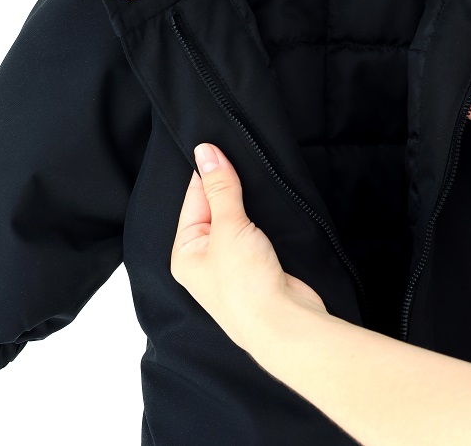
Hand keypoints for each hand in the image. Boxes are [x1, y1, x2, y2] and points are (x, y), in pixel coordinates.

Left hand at [170, 142, 327, 354]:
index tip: (221, 145)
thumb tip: (206, 151)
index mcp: (185, 253)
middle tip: (241, 154)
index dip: (208, 173)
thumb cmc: (245, 286)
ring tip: (257, 174)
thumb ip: (220, 187)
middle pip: (214, 208)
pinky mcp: (259, 266)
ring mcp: (233, 264)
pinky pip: (255, 232)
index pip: (193, 200)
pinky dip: (261, 216)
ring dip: (247, 201)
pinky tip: (269, 201)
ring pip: (237, 219)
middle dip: (228, 186)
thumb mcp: (228, 227)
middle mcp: (205, 260)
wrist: (284, 324)